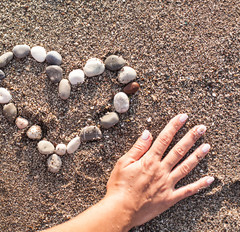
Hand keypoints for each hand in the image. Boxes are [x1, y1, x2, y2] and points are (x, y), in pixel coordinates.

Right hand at [105, 114, 212, 228]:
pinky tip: (209, 179)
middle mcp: (161, 170)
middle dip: (191, 137)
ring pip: (186, 167)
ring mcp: (167, 184)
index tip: (183, 117)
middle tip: (201, 128)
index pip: (164, 139)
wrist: (121, 210)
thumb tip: (147, 133)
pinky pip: (188, 191)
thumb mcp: (123, 163)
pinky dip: (199, 185)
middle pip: (178, 151)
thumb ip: (137, 148)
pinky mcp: (170, 198)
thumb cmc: (119, 186)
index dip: (174, 127)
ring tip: (207, 146)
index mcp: (149, 161)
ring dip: (197, 156)